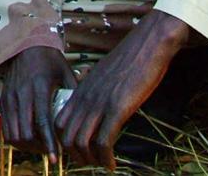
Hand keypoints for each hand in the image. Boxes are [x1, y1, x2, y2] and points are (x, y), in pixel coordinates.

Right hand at [0, 45, 77, 161]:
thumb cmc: (49, 59)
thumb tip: (87, 115)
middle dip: (38, 148)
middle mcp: (21, 94)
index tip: (55, 159)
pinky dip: (16, 138)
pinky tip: (29, 137)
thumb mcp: (65, 73)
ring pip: (13, 135)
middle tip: (51, 151)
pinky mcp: (3, 100)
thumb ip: (73, 94)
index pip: (42, 123)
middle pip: (25, 134)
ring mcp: (9, 98)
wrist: (24, 44)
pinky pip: (6, 129)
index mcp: (39, 87)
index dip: (49, 144)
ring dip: (27, 146)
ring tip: (40, 145)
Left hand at [54, 9, 189, 168]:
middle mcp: (86, 97)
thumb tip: (95, 105)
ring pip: (81, 142)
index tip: (79, 150)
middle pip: (66, 136)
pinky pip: (103, 141)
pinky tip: (112, 163)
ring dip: (90, 160)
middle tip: (91, 162)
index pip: (59, 122)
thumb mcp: (104, 75)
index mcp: (81, 90)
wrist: (148, 43)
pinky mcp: (117, 108)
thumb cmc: (131, 59)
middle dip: (76, 156)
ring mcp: (100, 103)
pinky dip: (105, 157)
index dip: (65, 142)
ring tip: (102, 164)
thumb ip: (95, 90)